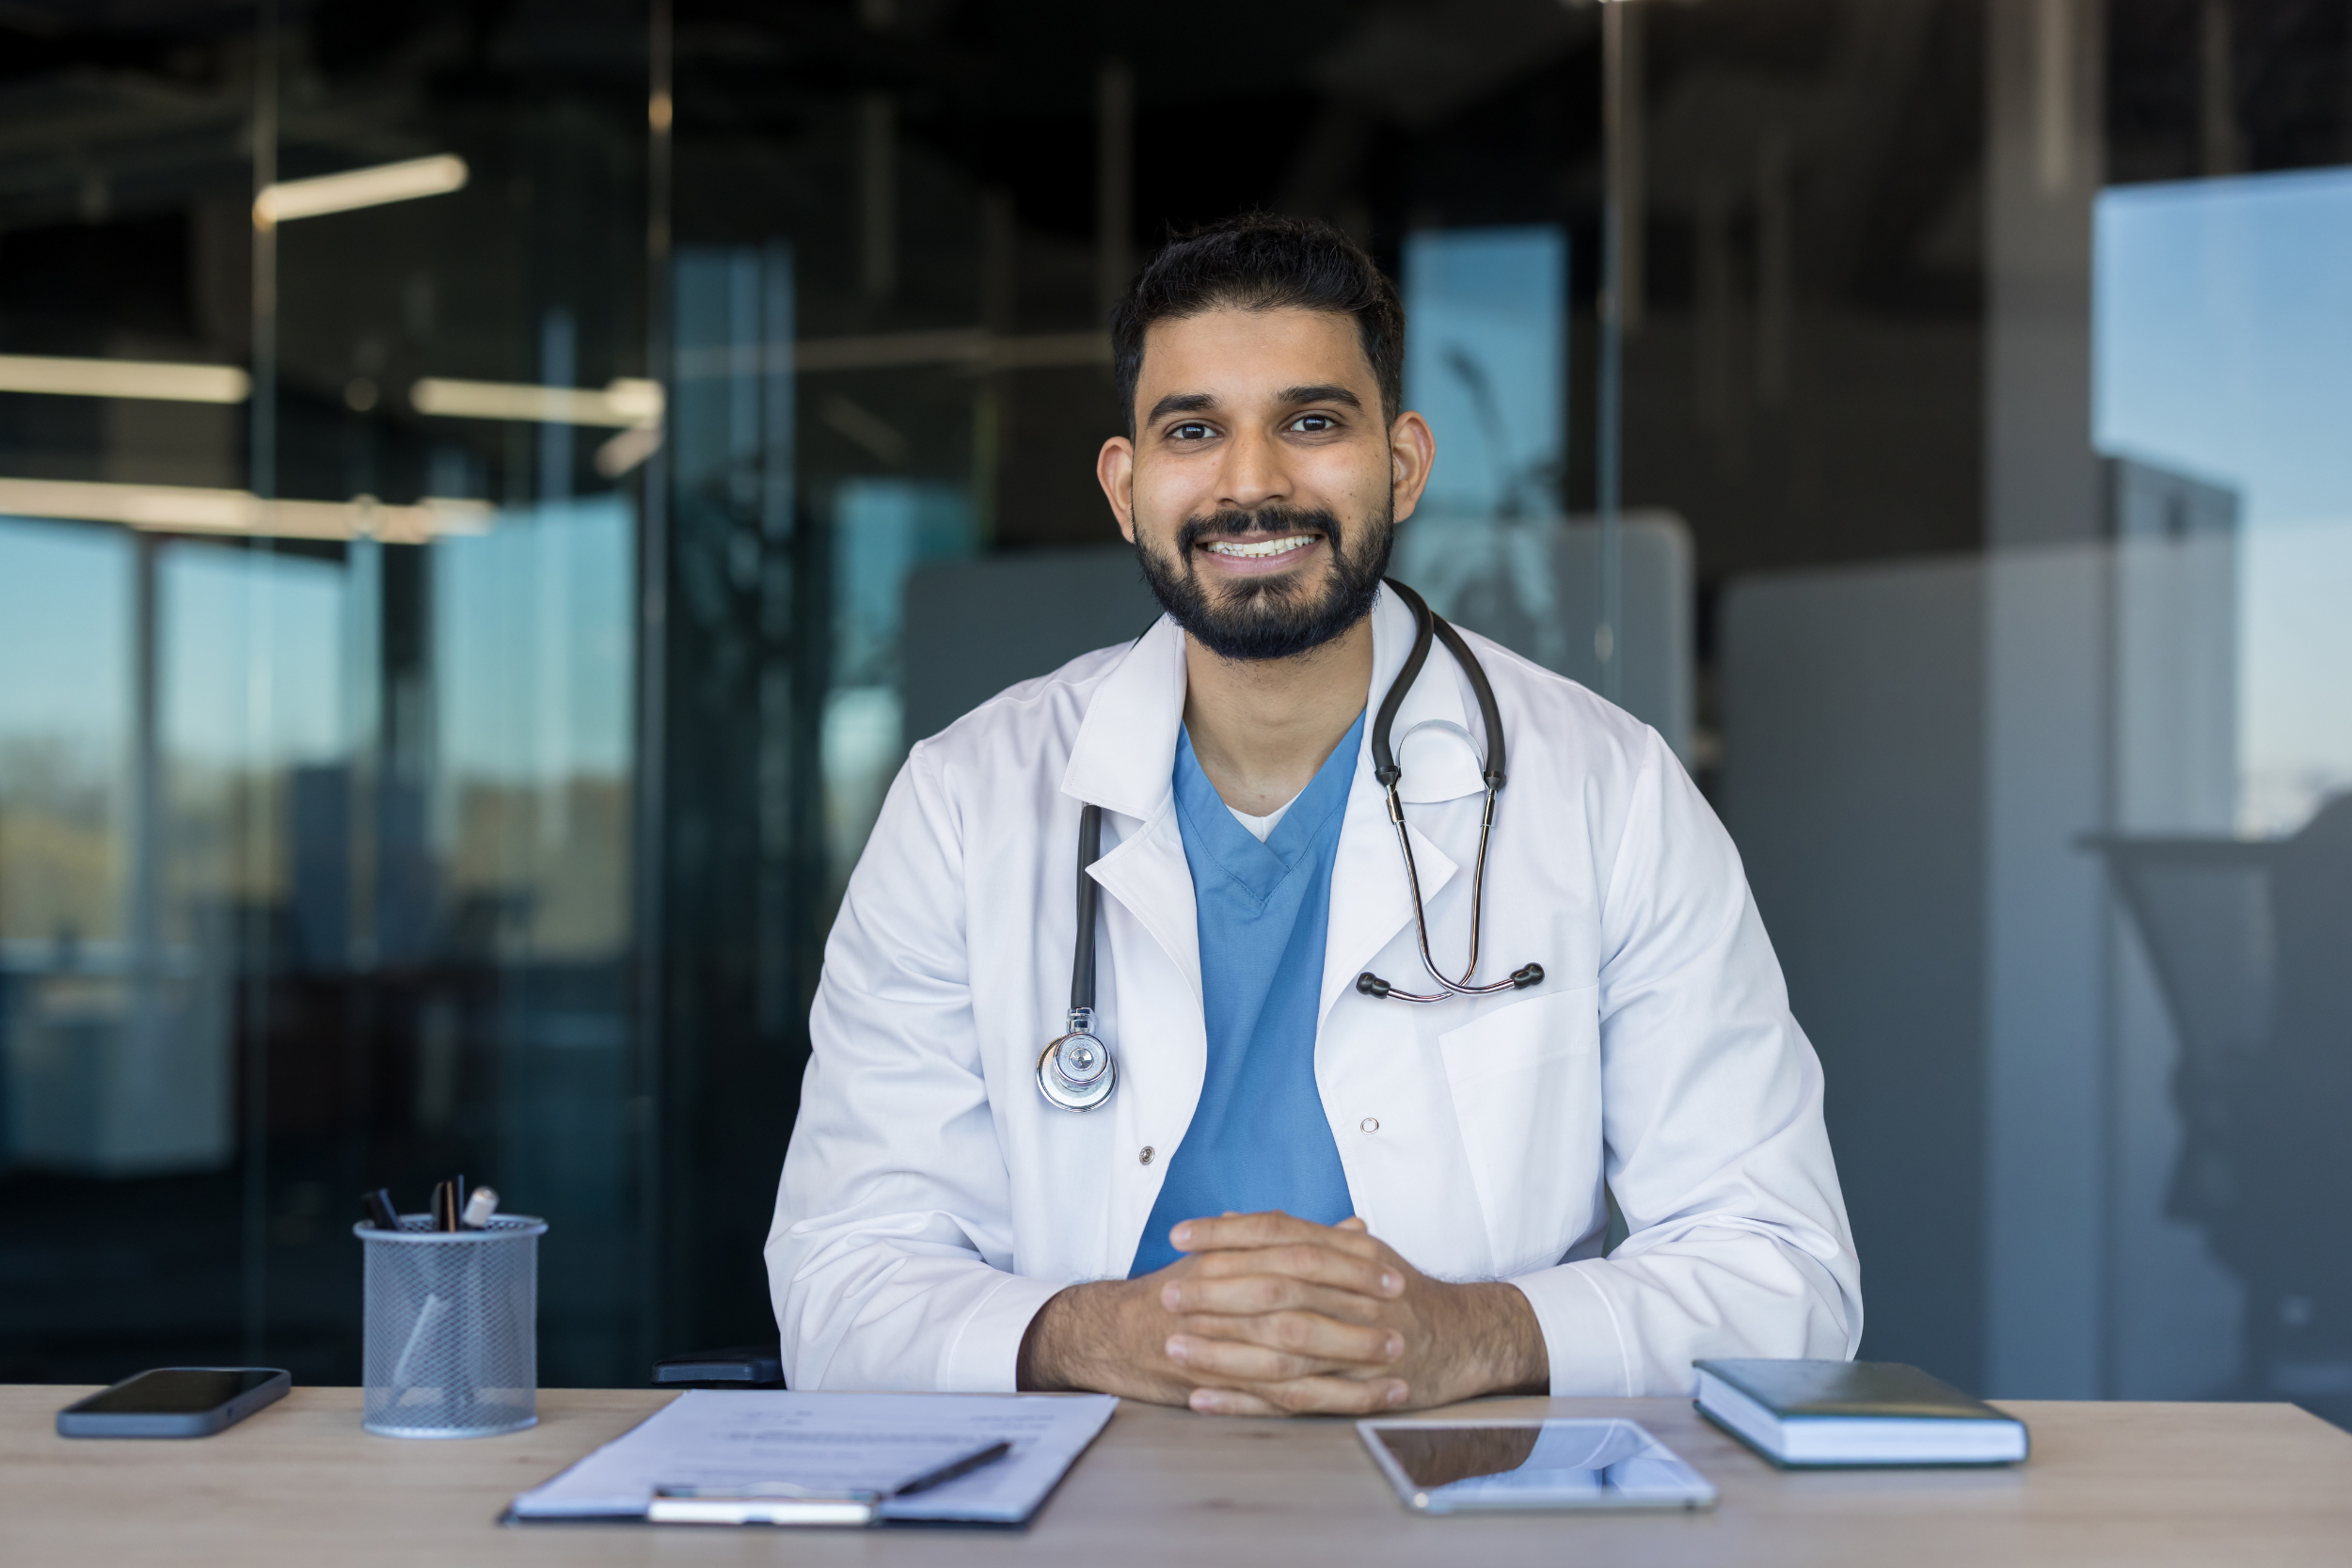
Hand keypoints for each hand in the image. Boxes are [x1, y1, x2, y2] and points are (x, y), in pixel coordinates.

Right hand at [1015, 1234, 1406, 1410]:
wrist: (1110, 1333)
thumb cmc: (1178, 1291)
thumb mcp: (1229, 1255)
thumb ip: (1294, 1241)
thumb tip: (1353, 1227)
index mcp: (1230, 1258)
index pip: (1298, 1256)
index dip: (1349, 1267)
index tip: (1393, 1275)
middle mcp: (1223, 1297)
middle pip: (1300, 1305)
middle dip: (1356, 1316)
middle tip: (1403, 1323)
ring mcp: (1218, 1344)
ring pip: (1293, 1356)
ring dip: (1348, 1365)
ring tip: (1396, 1370)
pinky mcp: (1217, 1387)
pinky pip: (1278, 1400)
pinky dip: (1323, 1403)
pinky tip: (1363, 1405)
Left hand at [1158, 1214, 1547, 1415]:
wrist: (1468, 1337)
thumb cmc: (1402, 1292)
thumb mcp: (1358, 1253)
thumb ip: (1300, 1238)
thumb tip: (1236, 1222)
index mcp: (1351, 1252)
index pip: (1280, 1233)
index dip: (1227, 1233)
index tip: (1179, 1236)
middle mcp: (1356, 1292)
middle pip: (1276, 1288)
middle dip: (1215, 1291)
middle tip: (1167, 1293)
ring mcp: (1359, 1344)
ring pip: (1281, 1347)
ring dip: (1222, 1349)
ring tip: (1174, 1346)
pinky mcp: (1357, 1390)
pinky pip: (1293, 1398)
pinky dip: (1245, 1400)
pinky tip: (1204, 1398)